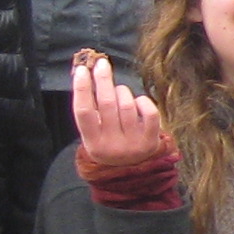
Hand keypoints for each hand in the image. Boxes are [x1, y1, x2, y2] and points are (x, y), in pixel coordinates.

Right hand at [70, 51, 171, 166]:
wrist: (130, 169)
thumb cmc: (108, 141)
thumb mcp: (94, 132)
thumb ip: (90, 109)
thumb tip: (87, 73)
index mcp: (92, 143)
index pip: (83, 111)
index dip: (82, 89)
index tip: (82, 70)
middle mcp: (111, 145)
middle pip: (106, 104)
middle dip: (103, 80)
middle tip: (102, 64)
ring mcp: (133, 144)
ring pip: (127, 105)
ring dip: (122, 92)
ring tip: (119, 91)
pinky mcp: (151, 141)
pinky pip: (149, 112)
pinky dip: (143, 101)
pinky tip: (137, 102)